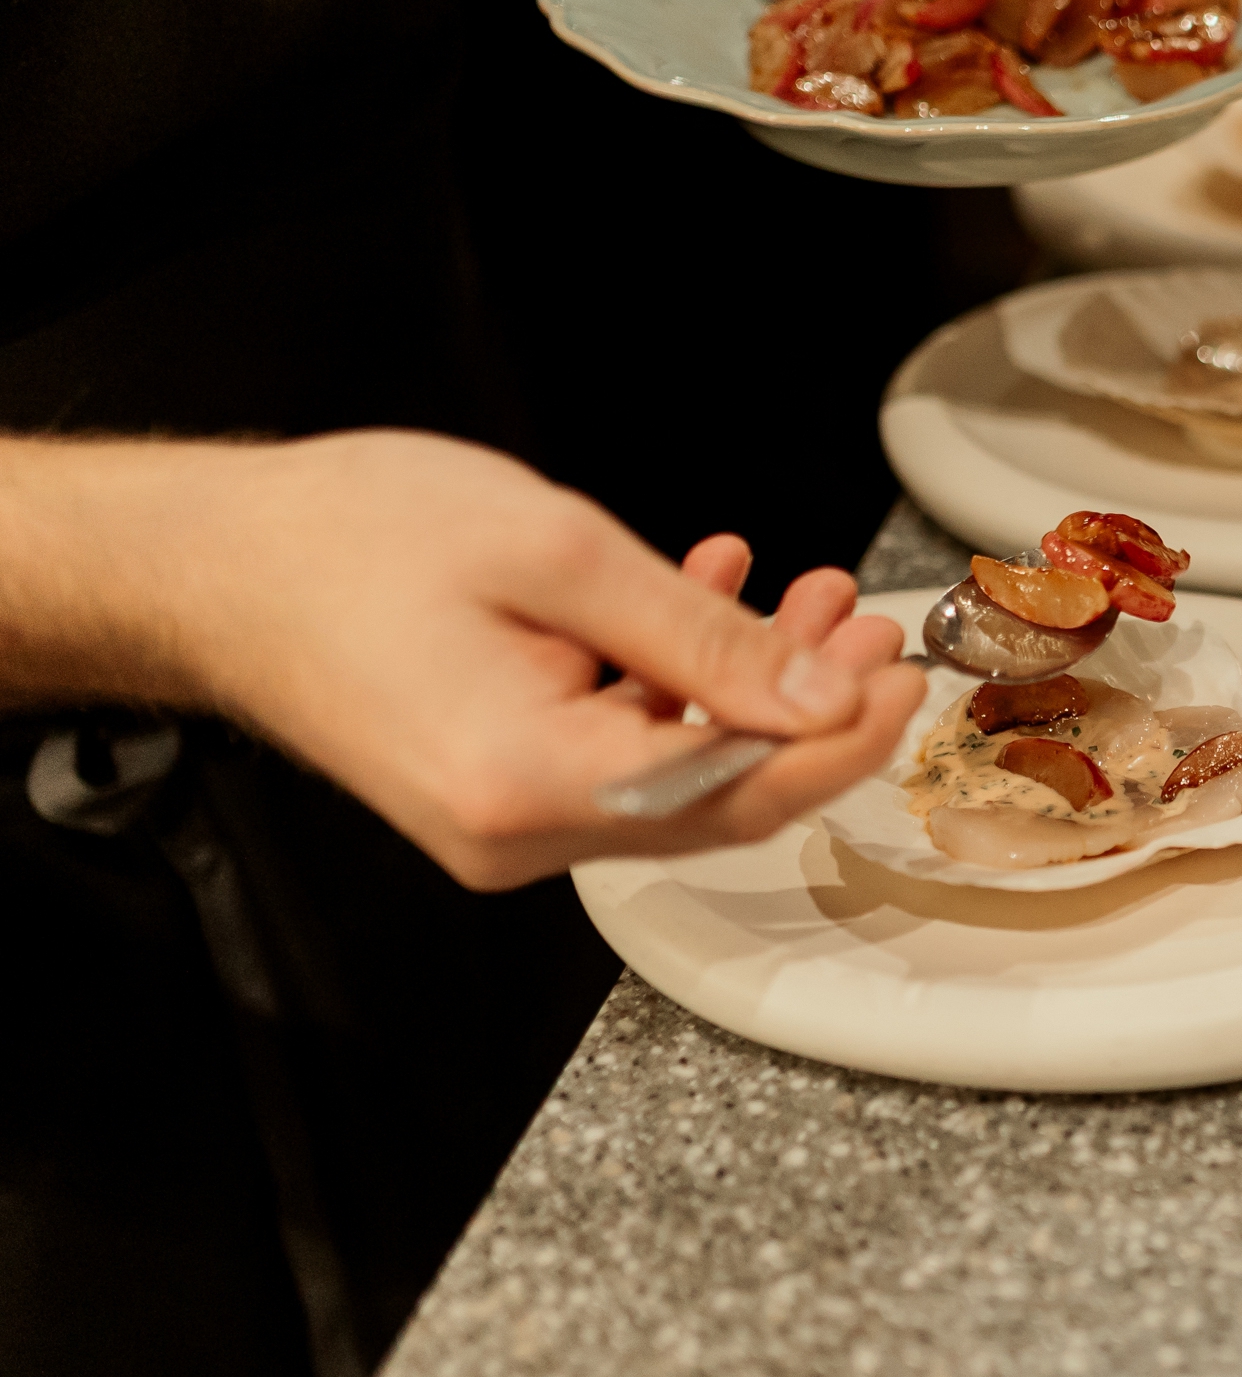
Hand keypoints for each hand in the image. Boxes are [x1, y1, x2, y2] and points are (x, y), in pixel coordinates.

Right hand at [0, 431, 929, 889]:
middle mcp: (516, 833)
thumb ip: (702, 636)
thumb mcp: (558, 554)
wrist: (208, 561)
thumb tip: (817, 693)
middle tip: (867, 628)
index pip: (741, 796)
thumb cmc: (340, 543)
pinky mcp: (496, 793)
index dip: (840, 740)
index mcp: (528, 786)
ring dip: (752, 686)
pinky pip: (622, 753)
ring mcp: (504, 824)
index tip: (898, 676)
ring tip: (808, 598)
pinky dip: (680, 686)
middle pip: (722, 796)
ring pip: (681, 771)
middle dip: (811, 708)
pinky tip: (713, 602)